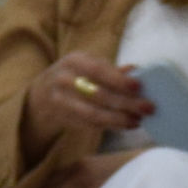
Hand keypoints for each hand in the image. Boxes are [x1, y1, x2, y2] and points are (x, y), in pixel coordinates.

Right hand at [22, 52, 150, 161]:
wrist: (39, 96)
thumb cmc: (72, 76)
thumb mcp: (85, 65)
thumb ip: (109, 68)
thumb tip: (136, 69)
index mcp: (74, 61)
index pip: (98, 70)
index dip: (118, 79)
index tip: (138, 87)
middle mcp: (64, 80)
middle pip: (98, 94)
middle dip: (126, 103)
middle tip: (148, 108)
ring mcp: (61, 101)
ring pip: (93, 114)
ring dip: (118, 119)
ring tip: (137, 121)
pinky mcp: (62, 119)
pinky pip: (88, 124)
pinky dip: (108, 126)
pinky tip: (124, 125)